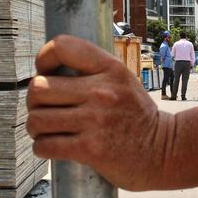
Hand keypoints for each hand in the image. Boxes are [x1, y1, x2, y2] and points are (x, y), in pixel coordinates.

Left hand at [26, 35, 175, 190]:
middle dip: (34, 100)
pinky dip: (42, 147)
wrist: (163, 151)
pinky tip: (51, 146)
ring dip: (36, 126)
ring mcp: (95, 121)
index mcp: (110, 68)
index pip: (62, 46)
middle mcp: (102, 92)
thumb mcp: (122, 80)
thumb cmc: (136, 115)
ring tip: (45, 129)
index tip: (46, 72)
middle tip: (43, 107)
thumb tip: (46, 69)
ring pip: (37, 119)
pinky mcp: (90, 150)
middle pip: (39, 88)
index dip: (44, 58)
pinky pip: (45, 145)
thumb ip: (92, 70)